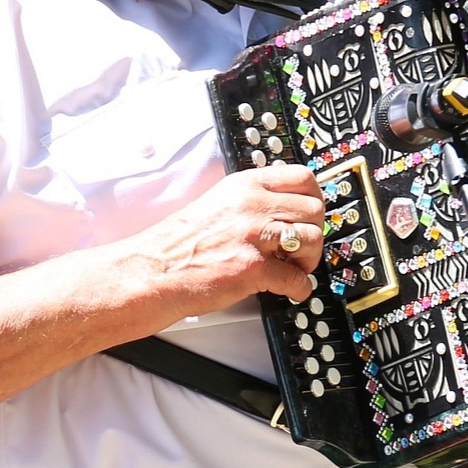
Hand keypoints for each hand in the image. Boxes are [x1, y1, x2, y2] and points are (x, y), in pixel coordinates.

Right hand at [136, 164, 325, 313]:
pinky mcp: (252, 268)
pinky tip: (289, 290)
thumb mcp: (216, 204)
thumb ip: (250, 202)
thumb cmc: (177, 244)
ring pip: (312, 240)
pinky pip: (297, 279)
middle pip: (314, 209)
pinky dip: (299, 289)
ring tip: (294, 268)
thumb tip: (284, 211)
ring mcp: (252, 235)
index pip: (302, 177)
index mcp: (243, 186)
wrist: (153, 271)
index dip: (315, 198)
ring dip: (309, 260)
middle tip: (301, 248)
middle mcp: (251, 205)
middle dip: (314, 232)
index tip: (312, 214)